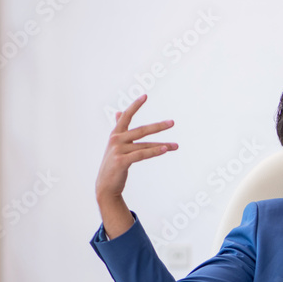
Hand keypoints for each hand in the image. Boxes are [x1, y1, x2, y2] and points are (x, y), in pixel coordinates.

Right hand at [95, 94, 177, 237]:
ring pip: (145, 145)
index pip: (126, 116)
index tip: (145, 96)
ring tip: (176, 146)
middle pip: (141, 130)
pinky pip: (142, 154)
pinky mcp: (122, 161)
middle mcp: (116, 140)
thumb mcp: (115, 145)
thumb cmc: (113, 164)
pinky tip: (165, 149)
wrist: (106, 185)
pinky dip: (154, 151)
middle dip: (158, 126)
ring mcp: (118, 150)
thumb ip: (119, 129)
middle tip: (172, 122)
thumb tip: (118, 112)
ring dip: (162, 145)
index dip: (135, 106)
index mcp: (115, 134)